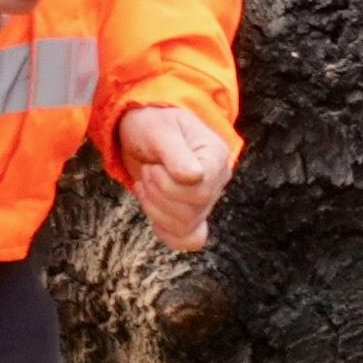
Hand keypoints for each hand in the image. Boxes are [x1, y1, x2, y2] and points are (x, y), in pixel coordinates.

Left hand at [114, 105, 235, 250]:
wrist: (144, 130)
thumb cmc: (153, 123)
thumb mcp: (159, 130)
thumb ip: (176, 153)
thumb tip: (194, 178)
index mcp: (216, 156)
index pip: (199, 190)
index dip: (168, 185)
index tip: (153, 166)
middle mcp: (217, 181)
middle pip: (192, 210)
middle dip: (158, 195)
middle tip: (148, 172)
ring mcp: (206, 201)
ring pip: (186, 227)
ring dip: (155, 210)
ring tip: (147, 185)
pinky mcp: (193, 215)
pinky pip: (190, 240)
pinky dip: (169, 234)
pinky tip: (155, 217)